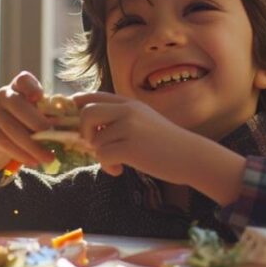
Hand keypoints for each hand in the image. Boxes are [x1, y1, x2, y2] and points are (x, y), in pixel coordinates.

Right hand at [0, 71, 55, 173]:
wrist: (4, 138)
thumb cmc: (31, 122)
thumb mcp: (41, 114)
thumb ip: (52, 115)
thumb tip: (73, 125)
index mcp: (20, 87)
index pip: (23, 79)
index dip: (31, 86)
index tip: (40, 97)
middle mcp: (5, 96)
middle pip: (17, 105)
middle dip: (36, 122)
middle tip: (52, 135)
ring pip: (12, 128)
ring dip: (32, 145)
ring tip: (49, 158)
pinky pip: (6, 144)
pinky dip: (22, 154)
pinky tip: (34, 161)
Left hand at [72, 92, 216, 183]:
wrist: (191, 156)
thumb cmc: (167, 143)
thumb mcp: (145, 121)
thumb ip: (122, 120)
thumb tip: (90, 131)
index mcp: (130, 104)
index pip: (93, 96)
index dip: (78, 105)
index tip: (74, 115)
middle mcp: (128, 111)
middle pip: (86, 113)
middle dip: (84, 131)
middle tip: (95, 145)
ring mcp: (129, 128)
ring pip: (94, 141)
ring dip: (101, 156)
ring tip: (117, 163)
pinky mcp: (130, 147)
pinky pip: (102, 156)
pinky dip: (107, 167)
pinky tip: (120, 170)